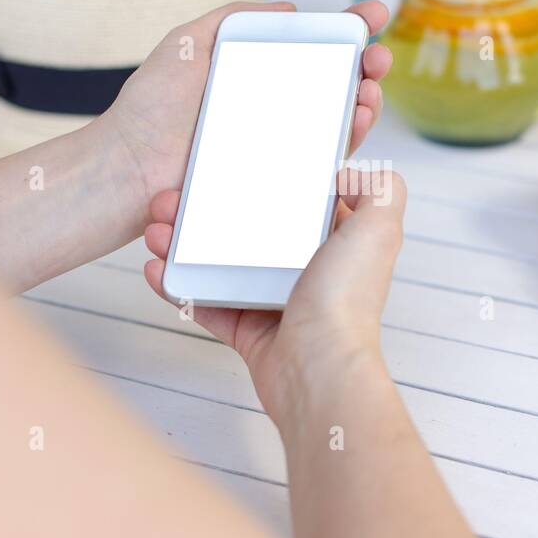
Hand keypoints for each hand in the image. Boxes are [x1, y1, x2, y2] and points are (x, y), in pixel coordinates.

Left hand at [104, 0, 391, 207]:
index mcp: (257, 72)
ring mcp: (278, 143)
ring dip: (366, 101)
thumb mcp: (189, 42)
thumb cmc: (152, 106)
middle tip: (378, 58)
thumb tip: (291, 8)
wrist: (130, 165)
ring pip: (340, 121)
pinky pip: (324, 160)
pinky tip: (357, 117)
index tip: (375, 15)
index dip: (349, 31)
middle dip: (369, 67)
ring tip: (369, 88)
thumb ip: (233, 19)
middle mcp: (273, 107)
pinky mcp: (279, 178)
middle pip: (338, 84)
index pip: (314, 47)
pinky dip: (350, 137)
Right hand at [142, 168, 406, 425]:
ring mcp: (275, 302)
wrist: (318, 371)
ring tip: (157, 231)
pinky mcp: (249, 331)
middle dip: (207, 210)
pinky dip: (179, 287)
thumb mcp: (380, 229)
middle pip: (248, 230)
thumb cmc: (347, 301)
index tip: (227, 166)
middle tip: (174, 199)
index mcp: (335, 243)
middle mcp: (307, 271)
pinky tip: (158, 269)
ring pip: (221, 263)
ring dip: (184, 245)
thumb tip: (350, 173)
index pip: (296, 202)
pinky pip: (207, 303)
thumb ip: (381, 191)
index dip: (261, 182)